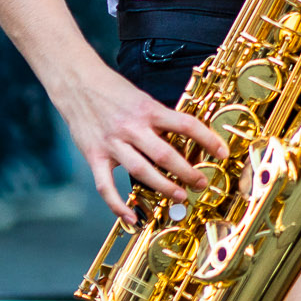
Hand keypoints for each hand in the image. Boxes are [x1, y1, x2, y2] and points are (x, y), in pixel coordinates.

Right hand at [55, 63, 228, 222]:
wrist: (77, 82)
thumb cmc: (114, 90)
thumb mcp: (143, 98)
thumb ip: (160, 118)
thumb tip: (185, 137)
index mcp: (149, 109)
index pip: (186, 125)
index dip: (208, 139)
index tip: (223, 153)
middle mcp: (132, 127)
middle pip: (165, 154)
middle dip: (187, 172)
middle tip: (201, 184)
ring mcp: (112, 143)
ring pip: (141, 171)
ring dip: (163, 187)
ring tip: (180, 197)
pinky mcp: (94, 155)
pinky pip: (105, 186)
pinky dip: (118, 205)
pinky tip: (132, 218)